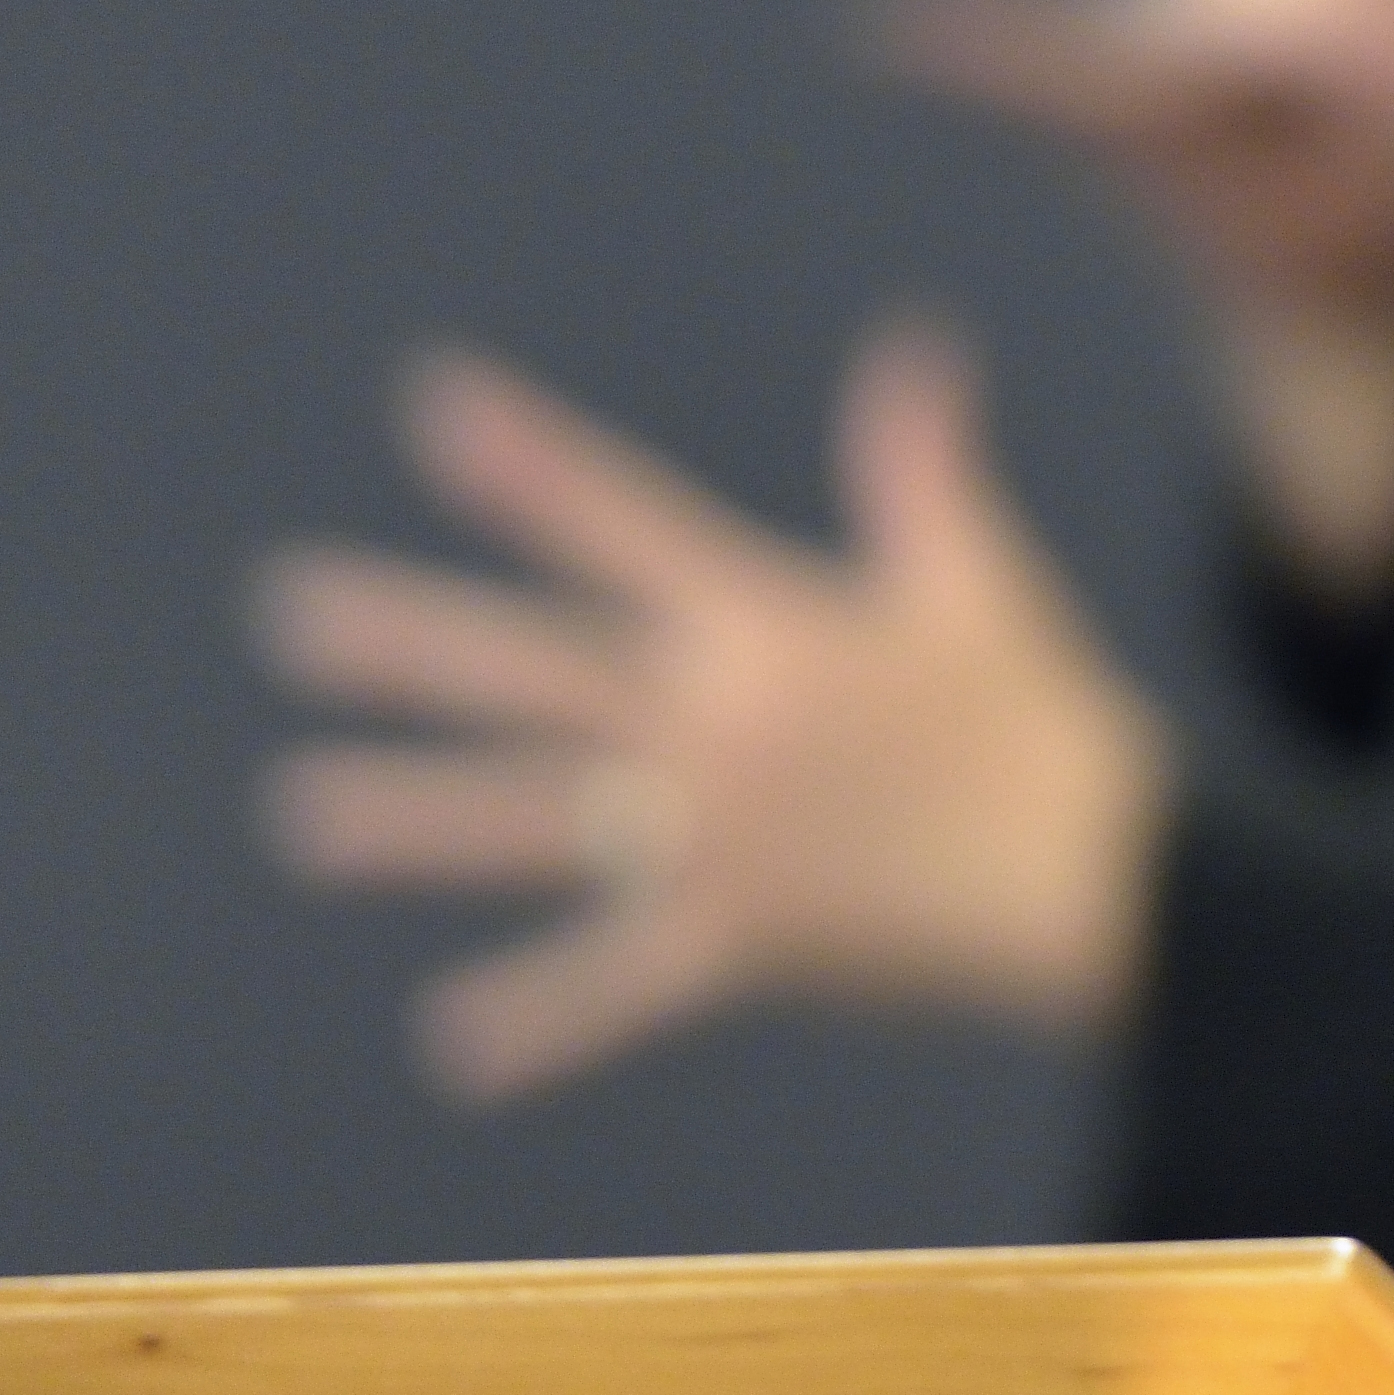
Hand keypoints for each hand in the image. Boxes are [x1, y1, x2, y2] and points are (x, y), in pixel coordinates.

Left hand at [250, 327, 1174, 1097]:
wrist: (1103, 875)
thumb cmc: (1041, 722)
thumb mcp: (978, 582)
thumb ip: (921, 469)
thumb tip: (919, 348)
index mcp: (769, 627)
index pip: (628, 522)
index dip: (533, 465)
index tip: (438, 412)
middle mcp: (718, 722)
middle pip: (535, 667)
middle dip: (407, 641)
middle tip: (290, 616)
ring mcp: (718, 836)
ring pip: (534, 819)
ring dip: (412, 818)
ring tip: (303, 816)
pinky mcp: (743, 942)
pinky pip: (620, 987)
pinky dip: (541, 1022)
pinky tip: (454, 1046)